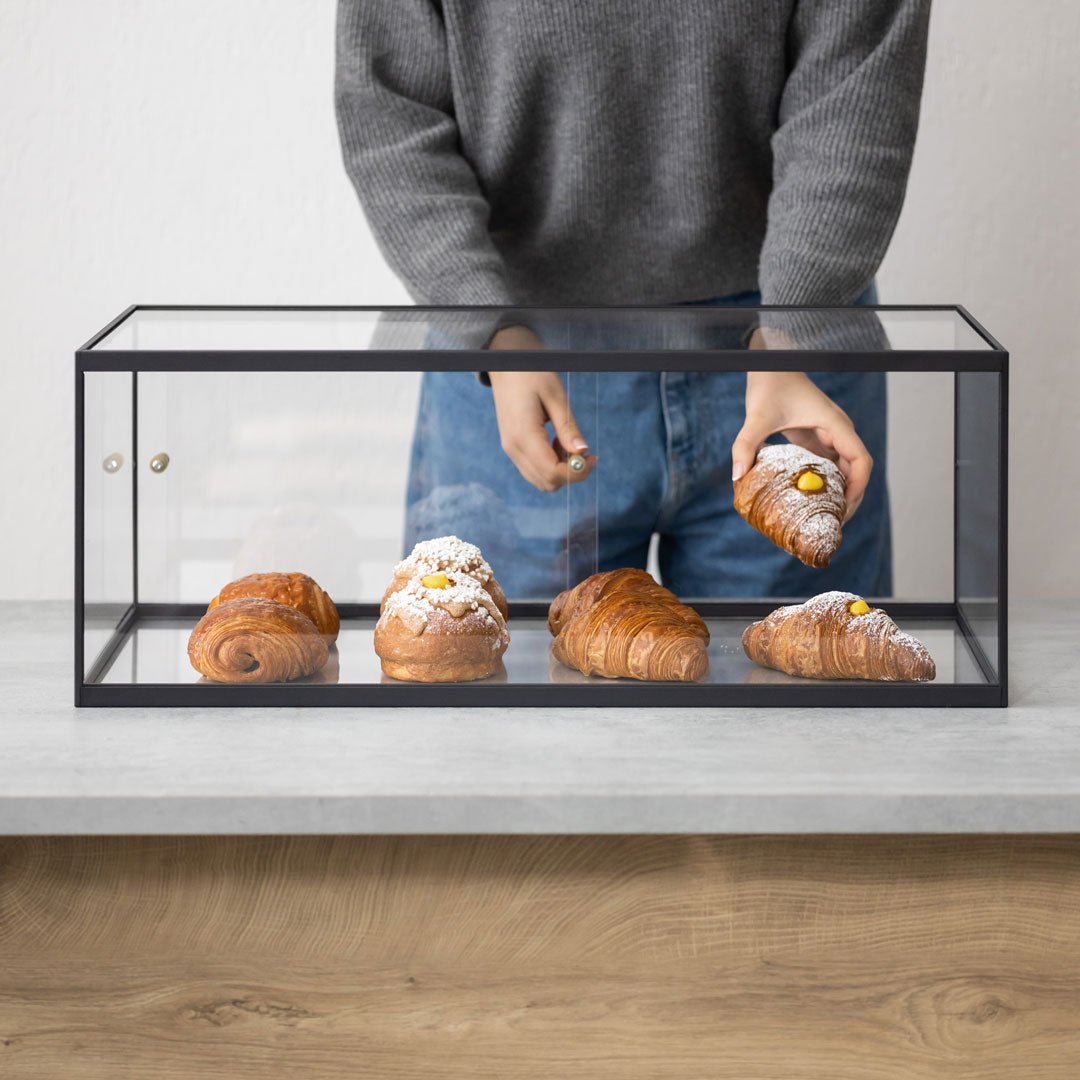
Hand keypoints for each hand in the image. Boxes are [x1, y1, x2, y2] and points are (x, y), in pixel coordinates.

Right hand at [487, 326, 596, 491]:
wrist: (506, 364)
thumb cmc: (532, 374)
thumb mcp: (556, 396)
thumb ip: (568, 428)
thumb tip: (582, 452)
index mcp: (524, 435)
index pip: (553, 472)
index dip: (577, 472)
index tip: (593, 456)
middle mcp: (513, 448)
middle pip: (547, 483)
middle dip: (571, 474)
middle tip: (585, 452)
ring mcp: (511, 449)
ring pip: (540, 480)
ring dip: (560, 470)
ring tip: (568, 443)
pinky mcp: (512, 447)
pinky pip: (533, 469)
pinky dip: (550, 465)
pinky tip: (557, 443)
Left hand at [732, 359, 872, 520]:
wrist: (770, 366)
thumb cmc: (770, 384)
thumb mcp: (757, 415)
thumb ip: (746, 444)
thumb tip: (737, 475)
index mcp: (835, 425)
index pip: (861, 461)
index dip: (858, 487)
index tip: (843, 508)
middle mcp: (838, 433)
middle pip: (856, 472)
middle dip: (849, 499)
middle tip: (831, 525)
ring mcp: (828, 438)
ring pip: (843, 472)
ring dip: (837, 494)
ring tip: (822, 520)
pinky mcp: (816, 441)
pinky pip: (827, 468)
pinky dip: (823, 486)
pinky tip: (808, 503)